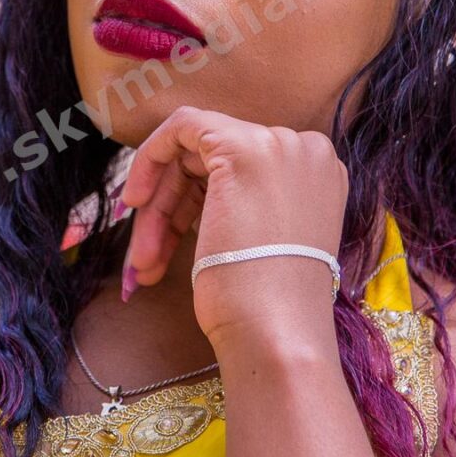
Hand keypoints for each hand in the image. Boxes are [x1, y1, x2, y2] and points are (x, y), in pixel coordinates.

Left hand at [119, 106, 348, 349]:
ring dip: (161, 207)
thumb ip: (245, 207)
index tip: (171, 237)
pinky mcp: (240, 147)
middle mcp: (306, 150)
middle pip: (215, 162)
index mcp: (319, 175)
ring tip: (141, 261)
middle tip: (145, 256)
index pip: (244, 173)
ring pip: (195, 153)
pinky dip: (153, 157)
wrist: (275, 330)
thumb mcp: (262, 242)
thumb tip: (201, 203)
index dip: (198, 201)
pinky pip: (183, 126)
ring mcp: (277, 145)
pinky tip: (136, 201)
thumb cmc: (266, 306)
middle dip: (173, 207)